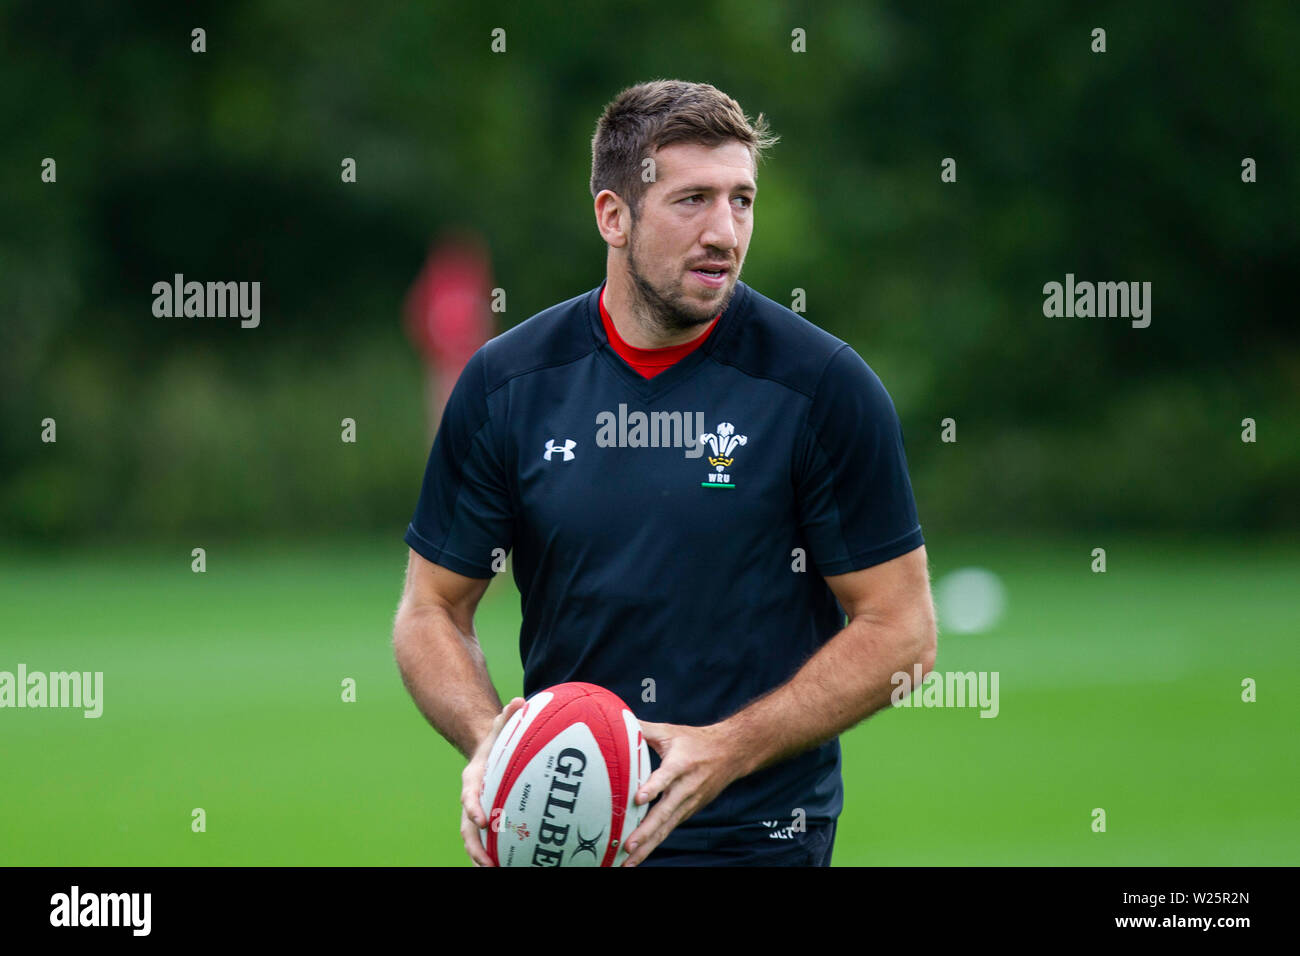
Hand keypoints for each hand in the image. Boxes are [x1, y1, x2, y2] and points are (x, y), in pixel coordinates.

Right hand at [460, 696, 525, 866]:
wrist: (488, 753)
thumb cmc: (497, 742)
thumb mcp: (500, 727)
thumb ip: (508, 717)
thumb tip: (520, 701)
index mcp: (472, 780)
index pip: (468, 797)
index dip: (473, 808)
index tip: (482, 819)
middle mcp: (471, 801)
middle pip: (467, 828)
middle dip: (474, 846)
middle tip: (486, 861)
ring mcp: (477, 814)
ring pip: (474, 841)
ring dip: (481, 857)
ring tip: (494, 870)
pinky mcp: (488, 822)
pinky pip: (489, 842)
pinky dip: (494, 855)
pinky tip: (508, 866)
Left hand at [619, 721, 742, 866]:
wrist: (731, 754)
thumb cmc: (696, 742)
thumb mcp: (670, 732)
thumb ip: (643, 729)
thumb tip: (615, 721)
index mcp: (681, 764)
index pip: (666, 777)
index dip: (653, 787)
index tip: (638, 798)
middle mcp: (686, 788)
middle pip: (665, 813)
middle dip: (646, 831)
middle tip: (628, 845)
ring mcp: (688, 804)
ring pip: (666, 828)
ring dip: (648, 846)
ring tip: (627, 862)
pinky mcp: (687, 813)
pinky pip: (668, 830)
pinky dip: (653, 845)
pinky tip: (638, 857)